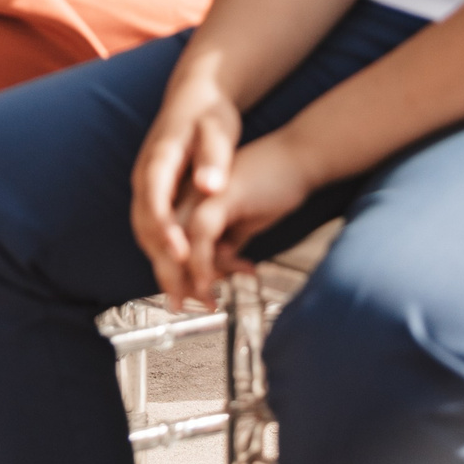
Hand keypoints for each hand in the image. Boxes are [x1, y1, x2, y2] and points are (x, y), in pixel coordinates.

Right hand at [130, 72, 242, 307]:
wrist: (194, 97)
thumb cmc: (208, 113)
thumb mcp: (218, 130)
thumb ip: (214, 157)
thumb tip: (209, 185)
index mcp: (159, 161)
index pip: (155, 200)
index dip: (165, 229)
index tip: (181, 254)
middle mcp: (146, 178)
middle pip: (145, 227)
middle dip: (161, 264)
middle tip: (182, 296)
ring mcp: (147, 188)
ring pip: (146, 235)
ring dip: (162, 267)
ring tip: (184, 299)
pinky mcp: (154, 197)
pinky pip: (154, 233)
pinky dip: (166, 257)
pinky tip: (186, 277)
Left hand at [177, 132, 317, 306]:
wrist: (301, 158)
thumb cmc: (274, 185)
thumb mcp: (245, 222)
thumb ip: (229, 242)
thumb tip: (220, 268)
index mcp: (188, 197)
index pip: (167, 240)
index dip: (172, 271)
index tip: (188, 296)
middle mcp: (186, 193)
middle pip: (162, 241)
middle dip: (172, 279)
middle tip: (185, 306)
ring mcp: (201, 191)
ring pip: (175, 239)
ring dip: (186, 276)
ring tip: (204, 300)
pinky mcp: (220, 194)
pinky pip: (200, 232)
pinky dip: (201, 260)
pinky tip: (211, 280)